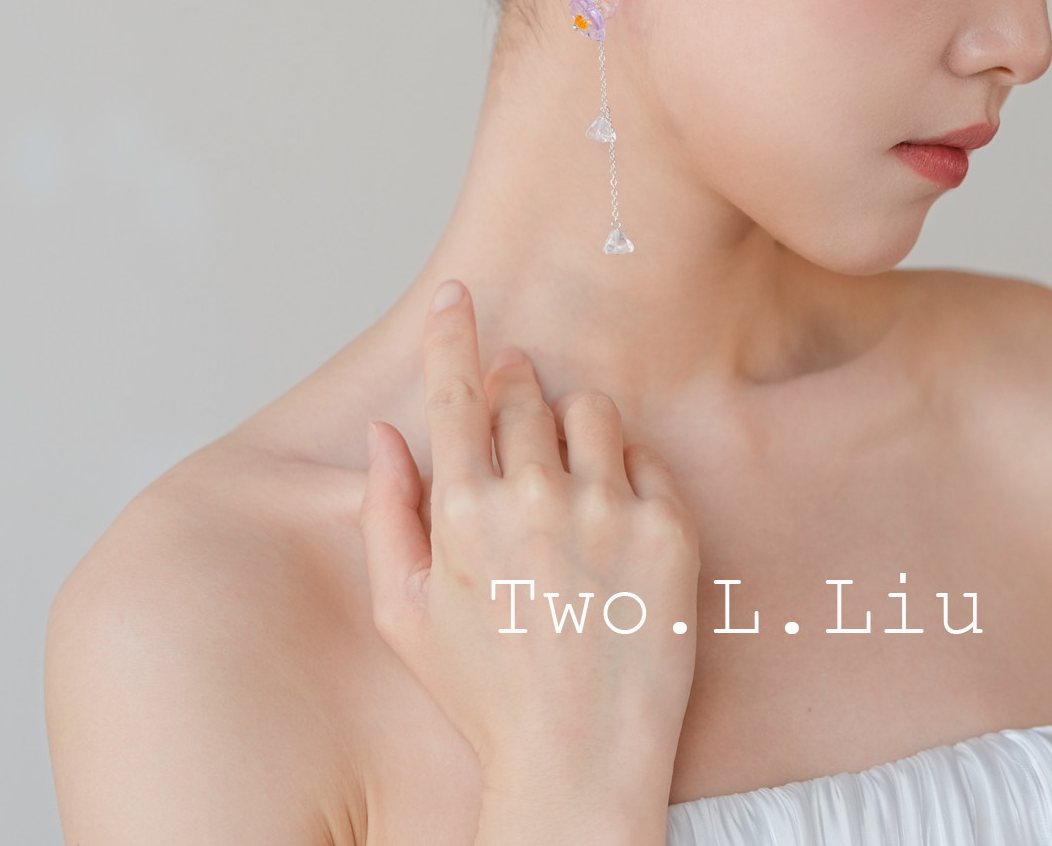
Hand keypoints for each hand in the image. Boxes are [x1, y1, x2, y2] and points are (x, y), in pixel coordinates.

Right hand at [359, 279, 699, 834]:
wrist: (581, 757)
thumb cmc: (485, 691)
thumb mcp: (404, 615)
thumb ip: (385, 514)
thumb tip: (382, 433)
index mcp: (463, 513)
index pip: (455, 393)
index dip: (454, 335)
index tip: (458, 295)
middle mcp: (536, 498)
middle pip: (524, 395)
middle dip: (516, 393)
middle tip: (518, 429)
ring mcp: (607, 510)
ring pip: (591, 409)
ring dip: (575, 428)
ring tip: (569, 488)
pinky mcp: (668, 527)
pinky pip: (645, 457)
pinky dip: (627, 475)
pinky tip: (611, 529)